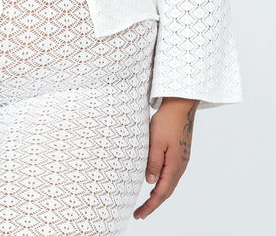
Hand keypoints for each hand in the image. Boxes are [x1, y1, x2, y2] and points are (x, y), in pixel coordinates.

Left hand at [133, 97, 198, 219]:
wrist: (180, 106)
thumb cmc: (166, 121)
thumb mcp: (156, 141)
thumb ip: (153, 162)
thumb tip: (149, 183)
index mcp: (174, 165)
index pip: (161, 192)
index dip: (150, 205)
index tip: (139, 215)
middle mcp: (180, 166)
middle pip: (166, 192)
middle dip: (153, 204)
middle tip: (140, 214)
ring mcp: (181, 161)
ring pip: (169, 184)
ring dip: (158, 195)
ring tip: (146, 203)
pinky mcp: (180, 154)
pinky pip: (171, 175)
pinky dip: (163, 184)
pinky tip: (156, 183)